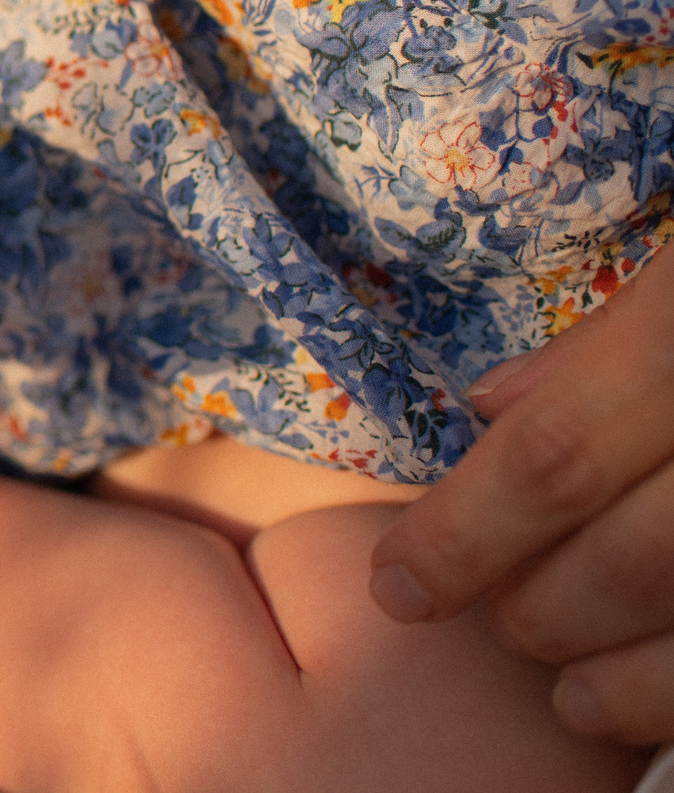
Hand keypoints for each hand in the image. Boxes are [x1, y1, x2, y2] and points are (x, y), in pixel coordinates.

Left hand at [371, 248, 673, 745]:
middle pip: (643, 555)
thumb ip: (611, 340)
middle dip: (550, 605)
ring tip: (570, 694)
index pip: (561, 455)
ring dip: (636, 677)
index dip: (467, 531)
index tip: (400, 584)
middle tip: (498, 625)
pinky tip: (654, 707)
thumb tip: (494, 407)